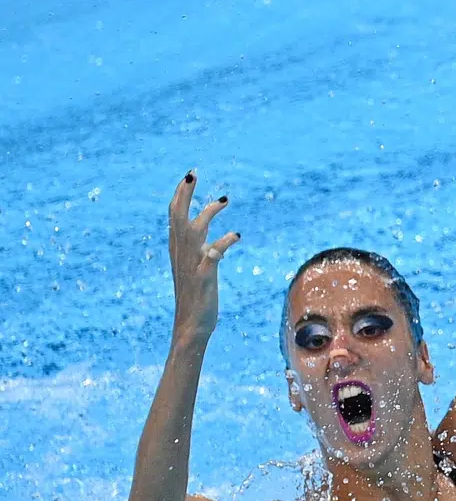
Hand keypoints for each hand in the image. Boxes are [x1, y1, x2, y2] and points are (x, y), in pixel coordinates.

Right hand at [167, 171, 238, 338]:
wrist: (191, 327)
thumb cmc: (196, 299)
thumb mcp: (196, 271)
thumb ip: (200, 255)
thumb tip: (210, 244)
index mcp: (178, 251)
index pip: (174, 217)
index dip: (179, 195)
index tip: (188, 176)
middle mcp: (182, 255)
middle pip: (178, 218)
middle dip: (184, 194)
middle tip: (192, 173)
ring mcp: (192, 266)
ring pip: (193, 233)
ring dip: (208, 214)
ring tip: (224, 200)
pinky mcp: (203, 279)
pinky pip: (211, 258)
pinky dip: (222, 245)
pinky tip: (236, 235)